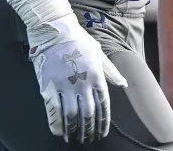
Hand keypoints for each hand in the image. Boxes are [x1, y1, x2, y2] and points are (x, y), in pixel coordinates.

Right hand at [27, 13, 127, 143]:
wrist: (55, 32)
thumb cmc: (79, 42)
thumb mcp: (99, 54)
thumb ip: (111, 72)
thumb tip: (124, 84)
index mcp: (97, 75)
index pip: (103, 105)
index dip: (103, 122)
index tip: (101, 133)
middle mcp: (82, 82)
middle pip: (88, 113)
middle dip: (89, 129)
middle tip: (88, 139)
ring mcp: (64, 85)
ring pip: (71, 115)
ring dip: (73, 130)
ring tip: (74, 138)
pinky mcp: (48, 86)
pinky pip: (53, 110)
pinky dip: (56, 124)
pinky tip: (59, 132)